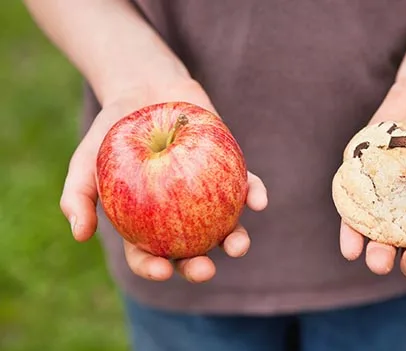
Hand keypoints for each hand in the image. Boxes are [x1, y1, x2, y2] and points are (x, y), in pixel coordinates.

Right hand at [59, 79, 267, 282]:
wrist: (144, 90)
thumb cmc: (111, 131)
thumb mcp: (85, 161)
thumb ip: (78, 197)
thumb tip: (80, 235)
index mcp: (145, 223)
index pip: (148, 254)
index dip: (154, 268)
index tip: (161, 270)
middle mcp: (179, 215)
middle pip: (191, 249)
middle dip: (199, 266)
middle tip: (205, 270)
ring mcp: (207, 194)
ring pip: (225, 225)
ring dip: (236, 240)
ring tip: (238, 246)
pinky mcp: (229, 170)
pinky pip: (246, 186)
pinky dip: (255, 194)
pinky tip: (259, 202)